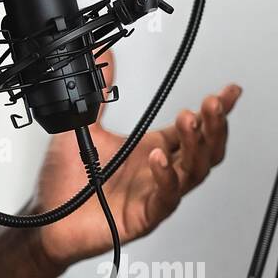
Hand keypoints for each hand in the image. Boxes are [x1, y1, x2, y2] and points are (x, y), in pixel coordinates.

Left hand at [31, 50, 242, 265]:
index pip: (193, 128)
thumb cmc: (68, 182)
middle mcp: (158, 172)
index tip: (230, 92)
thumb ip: (97, 93)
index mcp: (151, 150)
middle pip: (204, 150)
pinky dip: (166, 177)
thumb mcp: (81, 126)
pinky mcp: (143, 216)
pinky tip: (159, 158)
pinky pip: (165, 198)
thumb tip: (103, 58)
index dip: (215, 111)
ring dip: (195, 145)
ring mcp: (153, 194)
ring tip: (190, 121)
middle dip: (213, 125)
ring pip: (192, 172)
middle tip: (212, 103)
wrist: (48, 218)